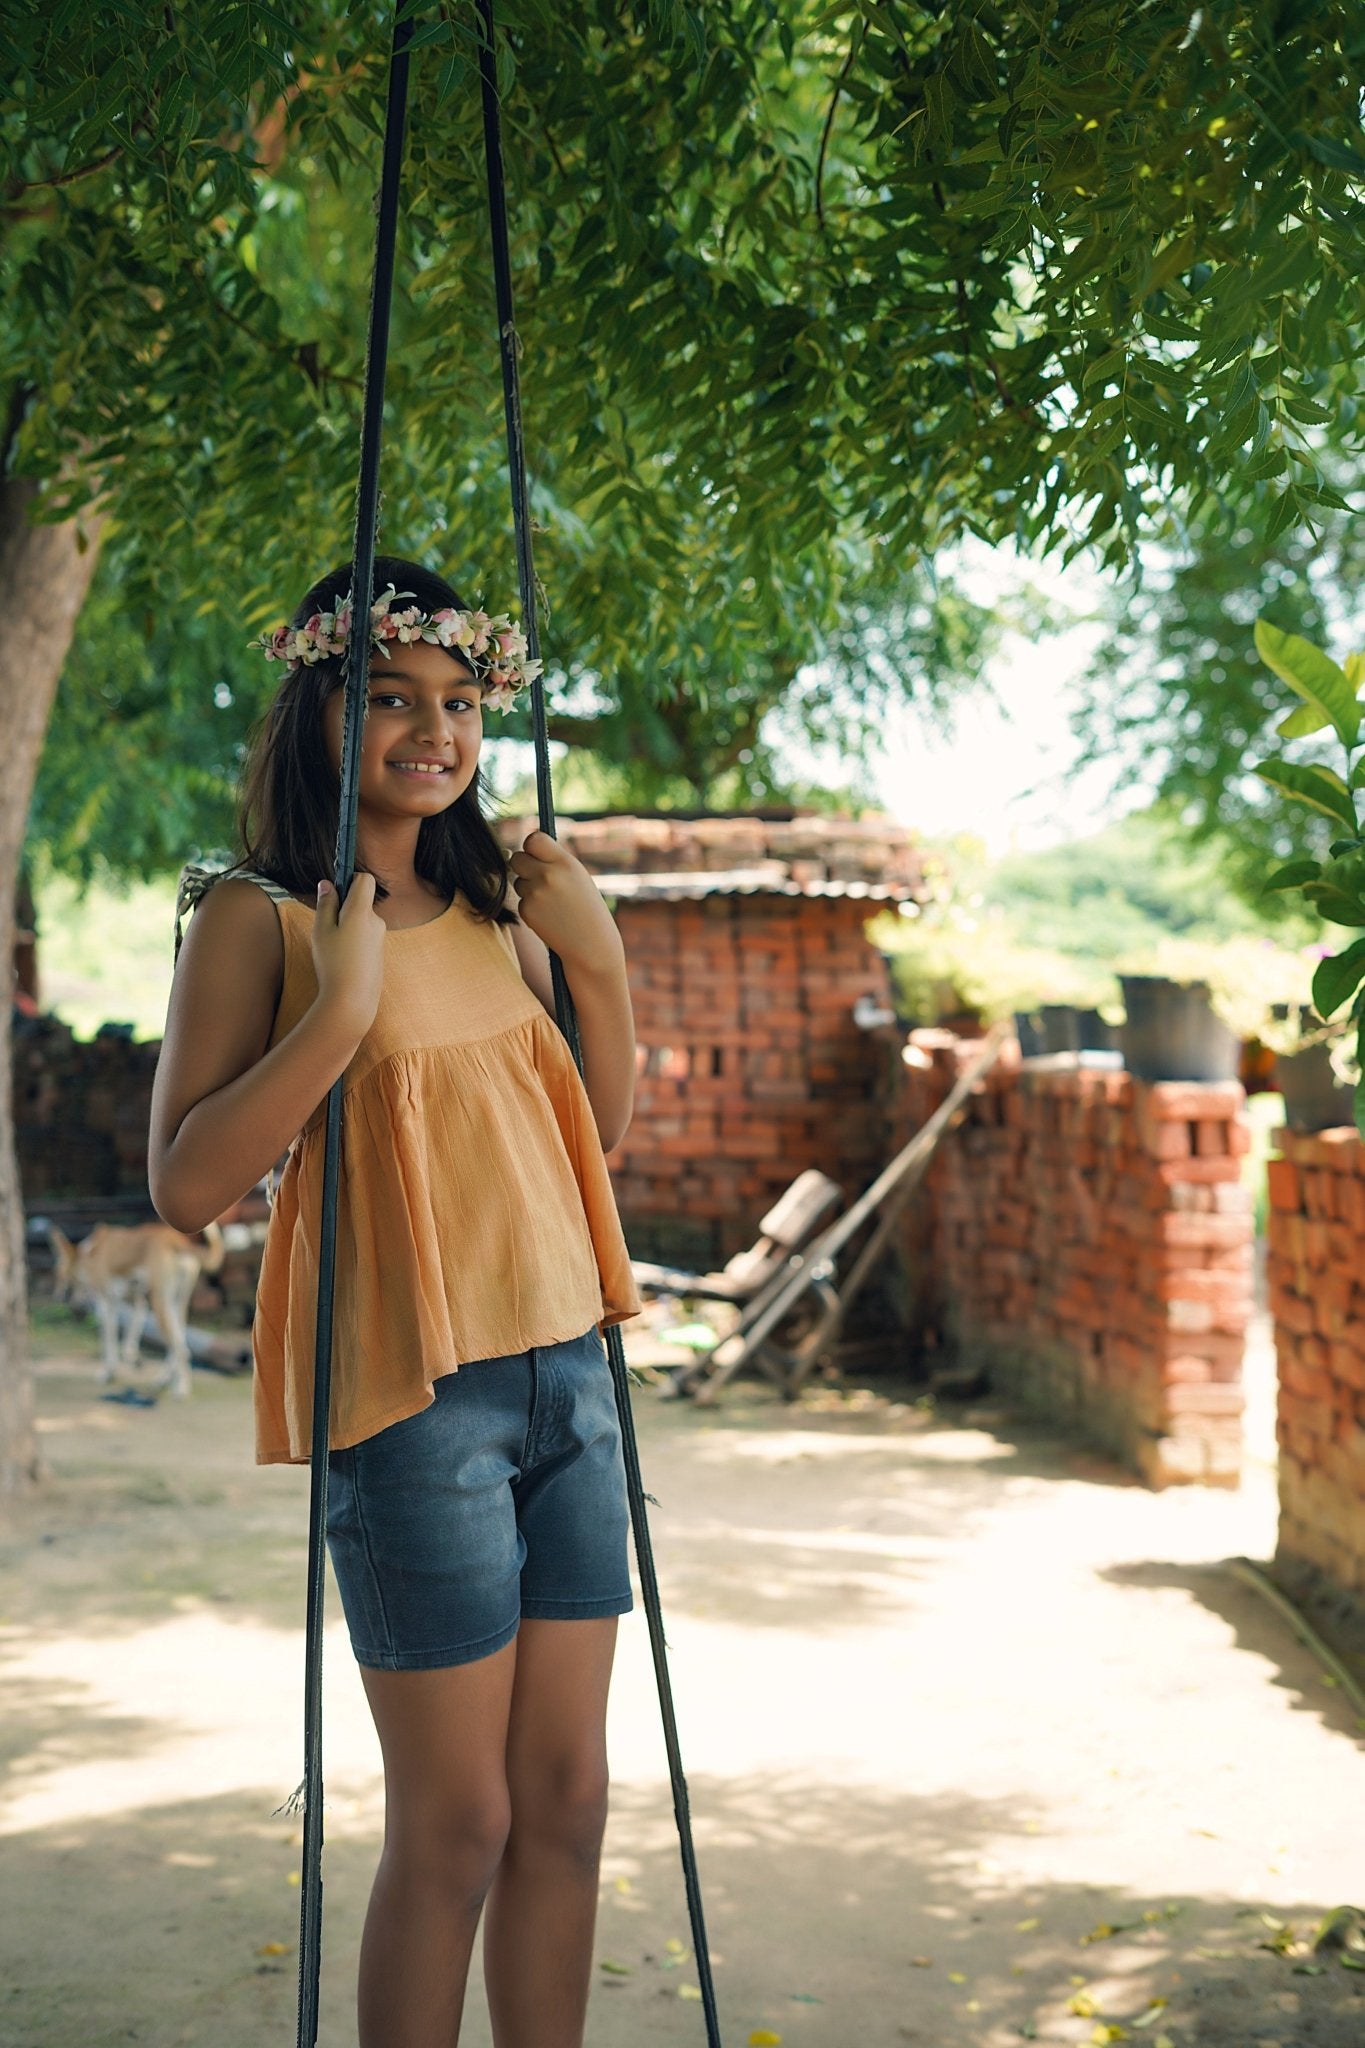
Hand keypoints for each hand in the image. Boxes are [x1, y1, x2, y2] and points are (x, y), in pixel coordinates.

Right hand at [311, 872, 384, 1037]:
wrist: (353, 1000)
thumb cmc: (333, 964)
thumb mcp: (321, 931)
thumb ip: (326, 904)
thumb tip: (328, 884)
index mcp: (361, 911)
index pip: (365, 879)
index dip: (350, 879)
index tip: (336, 892)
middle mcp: (376, 921)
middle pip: (361, 902)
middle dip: (344, 908)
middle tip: (327, 927)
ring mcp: (380, 938)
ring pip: (362, 921)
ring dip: (348, 927)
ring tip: (333, 948)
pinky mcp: (380, 952)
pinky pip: (365, 937)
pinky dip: (354, 942)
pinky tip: (343, 960)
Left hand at [509, 831, 623, 975]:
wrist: (591, 944)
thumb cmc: (587, 908)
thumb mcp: (578, 877)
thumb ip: (554, 861)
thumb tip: (527, 850)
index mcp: (565, 863)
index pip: (534, 839)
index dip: (532, 845)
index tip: (536, 852)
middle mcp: (548, 875)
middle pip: (517, 858)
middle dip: (524, 865)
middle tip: (538, 876)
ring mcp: (535, 894)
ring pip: (518, 881)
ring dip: (529, 887)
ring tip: (552, 902)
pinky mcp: (527, 910)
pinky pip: (521, 900)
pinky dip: (531, 906)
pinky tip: (549, 916)